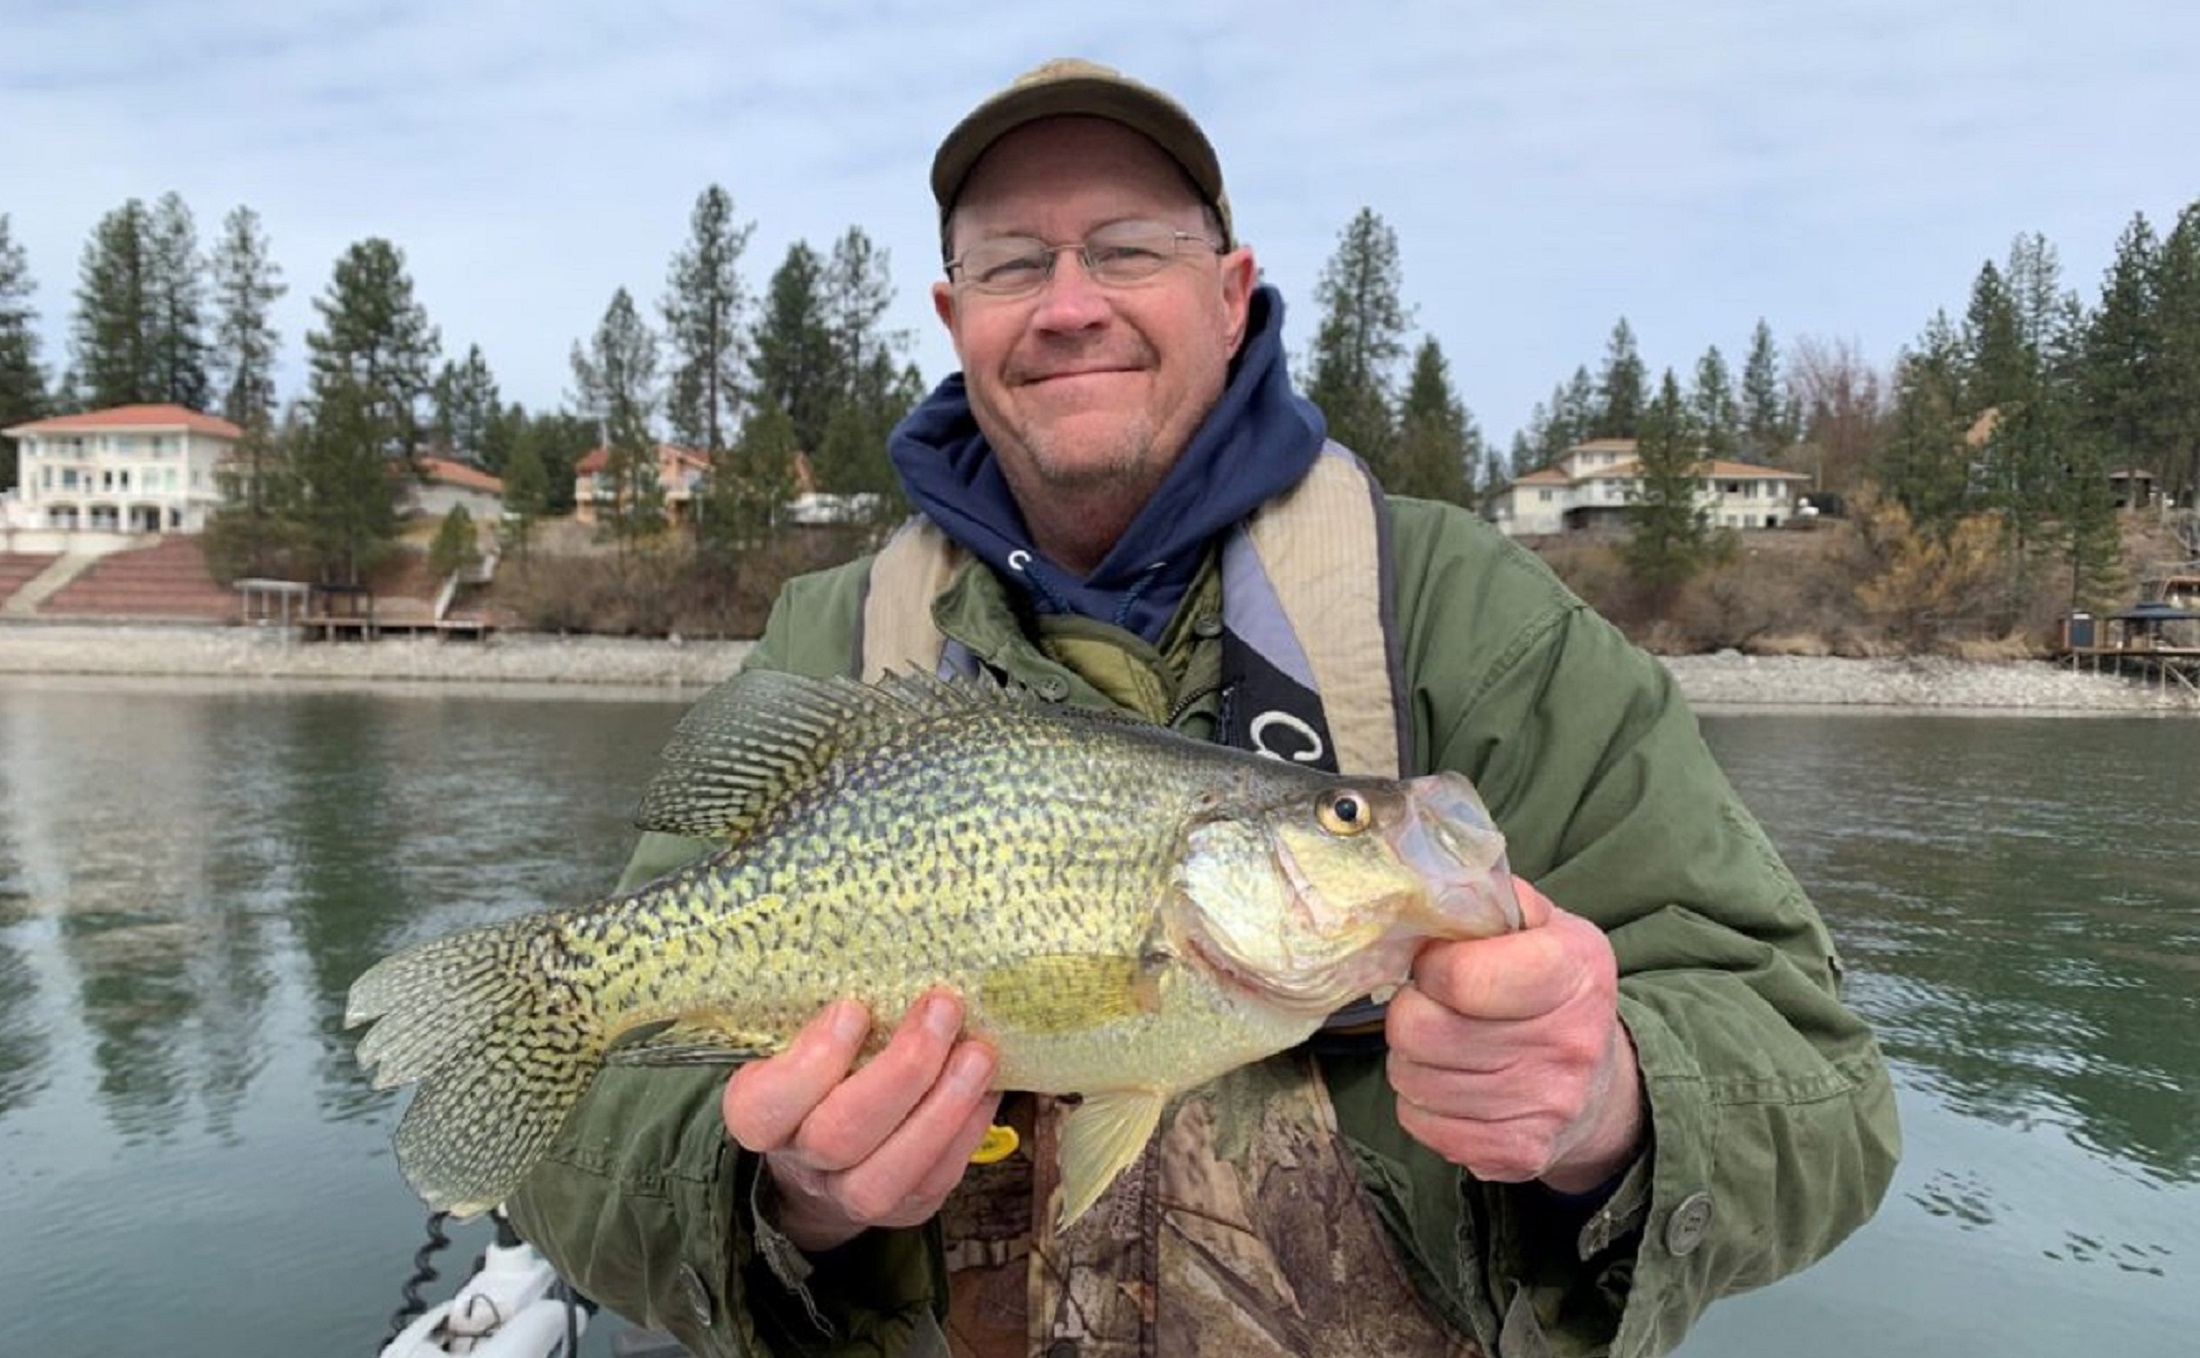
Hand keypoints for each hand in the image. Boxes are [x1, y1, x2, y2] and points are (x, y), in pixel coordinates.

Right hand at [723, 989, 1001, 1252]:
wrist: (828, 1158)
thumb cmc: (821, 1075)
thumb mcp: (802, 1042)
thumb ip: (827, 1017)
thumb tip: (892, 960)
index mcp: (762, 1116)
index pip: (765, 1106)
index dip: (811, 1062)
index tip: (854, 1009)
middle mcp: (802, 1162)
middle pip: (840, 1136)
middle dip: (901, 1071)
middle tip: (943, 1008)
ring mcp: (851, 1194)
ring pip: (892, 1170)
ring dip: (944, 1104)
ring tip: (978, 1051)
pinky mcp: (906, 1208)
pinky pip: (938, 1177)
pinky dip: (967, 1127)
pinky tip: (987, 1085)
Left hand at [1384, 878, 1644, 1193]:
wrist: (1602, 1087)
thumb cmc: (1557, 992)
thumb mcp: (1545, 926)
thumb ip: (1491, 898)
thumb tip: (1428, 888)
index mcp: (1574, 972)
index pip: (1461, 976)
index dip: (1430, 966)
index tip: (1438, 964)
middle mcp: (1567, 1045)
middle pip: (1419, 1029)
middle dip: (1412, 1011)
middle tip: (1434, 1005)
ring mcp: (1544, 1106)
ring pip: (1411, 1078)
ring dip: (1413, 1058)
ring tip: (1446, 1044)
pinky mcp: (1517, 1153)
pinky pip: (1420, 1123)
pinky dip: (1423, 1102)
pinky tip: (1455, 1085)